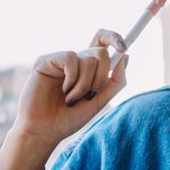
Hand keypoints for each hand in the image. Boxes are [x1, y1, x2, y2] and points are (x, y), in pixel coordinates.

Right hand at [11, 29, 129, 148]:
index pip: (102, 43)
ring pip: (89, 59)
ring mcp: (60, 60)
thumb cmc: (69, 118)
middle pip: (101, 52)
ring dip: (84, 85)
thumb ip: (115, 81)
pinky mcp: (46, 61)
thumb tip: (125, 56)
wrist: (45, 131)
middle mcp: (75, 61)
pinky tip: (63, 90)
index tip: (124, 47)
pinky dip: (72, 78)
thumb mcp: (99, 101)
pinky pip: (70, 58)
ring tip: (71, 98)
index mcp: (87, 69)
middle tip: (89, 94)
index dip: (114, 38)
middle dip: (101, 78)